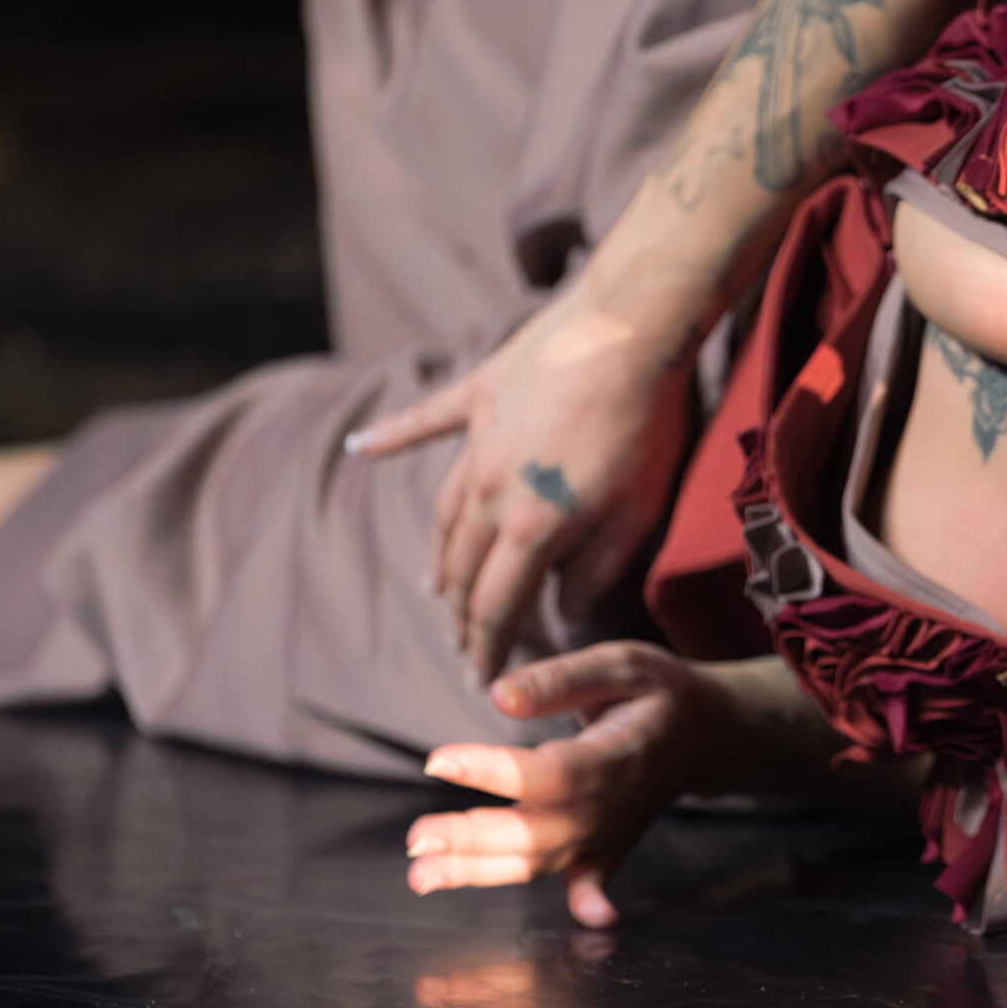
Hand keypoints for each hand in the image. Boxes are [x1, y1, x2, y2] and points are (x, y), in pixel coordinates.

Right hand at [350, 292, 690, 682]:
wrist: (628, 328)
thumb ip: (596, 565)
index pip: (496, 605)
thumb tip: (562, 609)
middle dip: (459, 616)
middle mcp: (489, 489)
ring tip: (434, 587)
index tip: (479, 680)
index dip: (485, 648)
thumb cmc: (646, 421)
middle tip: (462, 646)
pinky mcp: (478, 394)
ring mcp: (476, 440)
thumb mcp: (638, 509)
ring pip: (442, 513)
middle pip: (460, 568)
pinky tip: (360, 449)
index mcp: (532, 525)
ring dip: (437, 557)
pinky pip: (423, 422)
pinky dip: (390, 437)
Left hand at [404, 642, 725, 924]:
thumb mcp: (621, 664)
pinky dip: (590, 904)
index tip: (437, 760)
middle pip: (536, 832)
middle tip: (417, 839)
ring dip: (483, 873)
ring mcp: (609, 833)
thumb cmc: (657, 693)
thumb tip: (499, 696)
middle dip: (473, 840)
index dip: (494, 771)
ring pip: (542, 860)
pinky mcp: (607, 848)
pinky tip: (589, 923)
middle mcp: (609, 805)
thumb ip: (561, 680)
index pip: (547, 774)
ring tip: (422, 876)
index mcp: (612, 756)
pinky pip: (589, 881)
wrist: (709, 732)